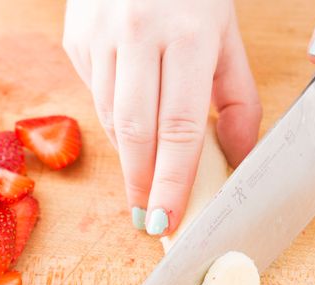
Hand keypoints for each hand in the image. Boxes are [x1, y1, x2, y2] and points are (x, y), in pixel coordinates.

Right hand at [62, 0, 261, 235]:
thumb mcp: (227, 36)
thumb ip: (238, 100)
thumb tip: (238, 159)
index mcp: (189, 34)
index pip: (179, 128)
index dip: (172, 182)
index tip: (167, 221)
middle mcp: (139, 33)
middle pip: (135, 133)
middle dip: (143, 184)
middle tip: (149, 219)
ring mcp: (100, 34)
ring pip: (110, 119)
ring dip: (129, 155)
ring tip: (145, 175)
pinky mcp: (76, 37)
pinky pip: (94, 94)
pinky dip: (113, 117)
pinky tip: (131, 117)